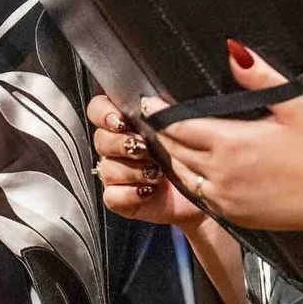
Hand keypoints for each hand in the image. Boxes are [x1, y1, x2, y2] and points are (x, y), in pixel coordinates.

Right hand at [88, 93, 204, 227]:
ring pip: (107, 168)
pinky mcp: (120, 199)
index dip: (103, 113)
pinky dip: (130, 194)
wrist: (203, 192)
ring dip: (133, 171)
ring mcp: (117, 174)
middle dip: (121, 143)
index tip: (120, 121)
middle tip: (144, 148)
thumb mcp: (180, 130)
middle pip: (100, 139)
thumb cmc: (191, 158)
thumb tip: (149, 104)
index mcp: (128, 125)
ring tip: (158, 173)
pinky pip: (111, 196)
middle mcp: (118, 148)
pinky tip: (149, 191)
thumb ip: (161, 116)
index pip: (99, 109)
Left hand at [145, 42, 302, 232]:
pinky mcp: (230, 214)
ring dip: (171, 156)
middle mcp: (219, 171)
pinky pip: (197, 194)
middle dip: (161, 133)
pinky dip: (188, 179)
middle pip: (174, 149)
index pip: (178, 125)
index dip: (160, 113)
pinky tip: (190, 167)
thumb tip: (233, 50)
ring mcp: (223, 196)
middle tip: (154, 119)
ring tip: (166, 140)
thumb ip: (260, 76)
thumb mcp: (293, 104)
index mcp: (230, 142)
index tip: (150, 103)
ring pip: (181, 173)